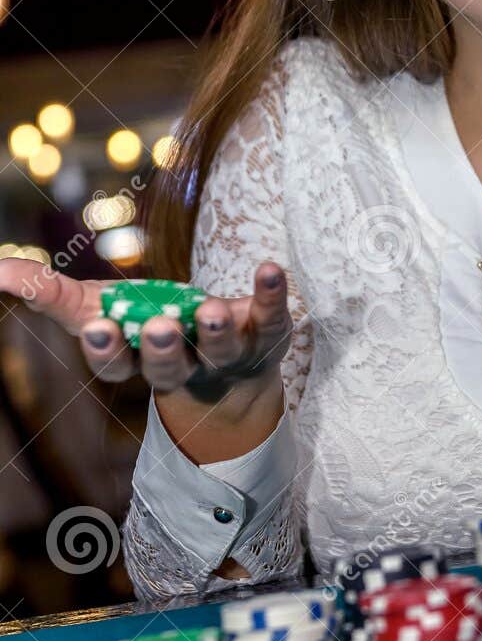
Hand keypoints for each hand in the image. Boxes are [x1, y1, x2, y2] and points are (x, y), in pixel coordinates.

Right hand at [0, 257, 292, 411]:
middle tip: (161, 326)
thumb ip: (50, 293)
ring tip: (211, 310)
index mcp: (137, 362)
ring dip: (216, 330)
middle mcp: (183, 366)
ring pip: (221, 349)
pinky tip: (271, 271)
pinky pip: (272, 316)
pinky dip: (272, 295)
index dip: (108, 349)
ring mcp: (228, 354)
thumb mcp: (97, 309)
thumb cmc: (146, 327)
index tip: (100, 326)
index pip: (117, 366)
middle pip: (170, 366)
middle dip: (164, 348)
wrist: (229, 368)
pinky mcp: (266, 333)